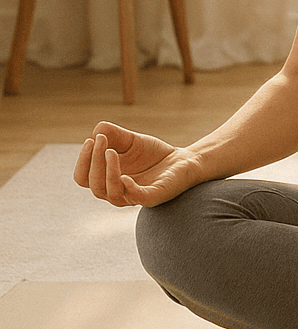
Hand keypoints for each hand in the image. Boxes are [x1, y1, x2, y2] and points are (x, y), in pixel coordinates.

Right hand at [72, 121, 205, 207]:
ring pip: (111, 193)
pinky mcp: (153, 197)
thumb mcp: (130, 141)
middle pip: (94, 185)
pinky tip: (125, 176)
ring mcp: (134, 196)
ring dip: (107, 172)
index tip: (90, 140)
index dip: (83, 161)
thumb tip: (96, 130)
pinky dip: (128, 188)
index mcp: (106, 181)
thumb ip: (113, 135)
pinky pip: (137, 197)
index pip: (83, 178)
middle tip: (100, 140)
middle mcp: (117, 192)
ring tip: (111, 151)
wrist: (183, 159)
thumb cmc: (152, 154)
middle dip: (93, 162)